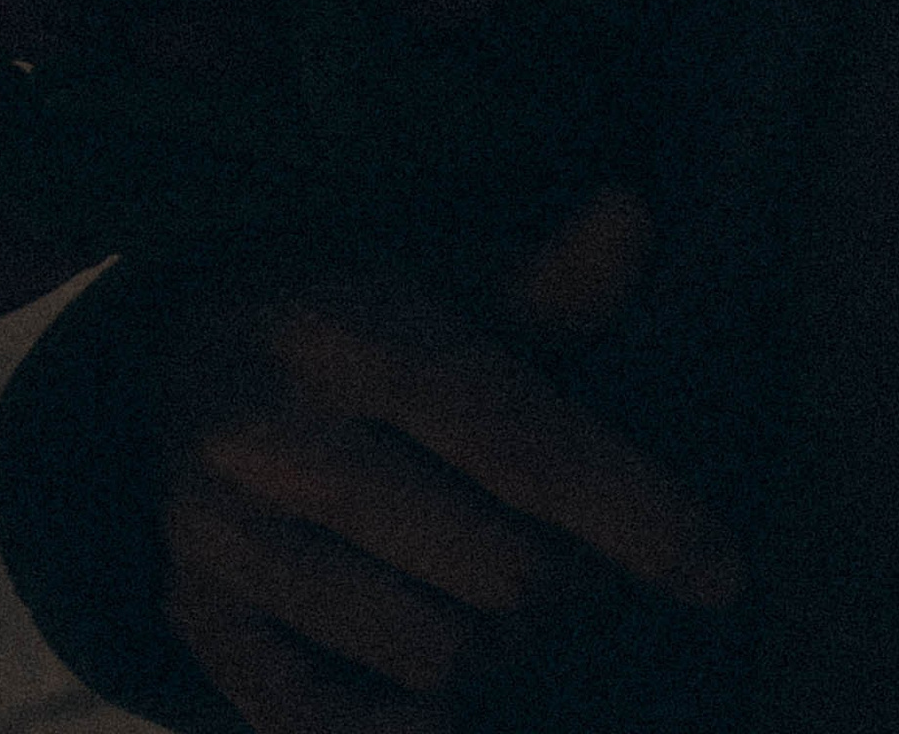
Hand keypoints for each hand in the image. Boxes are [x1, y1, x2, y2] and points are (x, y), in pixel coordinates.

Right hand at [157, 192, 740, 733]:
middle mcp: (275, 434)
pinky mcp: (193, 619)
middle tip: (582, 571)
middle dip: (571, 585)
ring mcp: (219, 537)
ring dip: (496, 651)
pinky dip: (399, 726)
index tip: (722, 572)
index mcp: (352, 330)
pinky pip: (317, 725)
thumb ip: (552, 277)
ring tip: (503, 607)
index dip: (636, 515)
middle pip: (494, 569)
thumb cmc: (359, 309)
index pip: (520, 444)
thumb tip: (633, 215)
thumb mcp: (449, 272)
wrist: (176, 341)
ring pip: (428, 654)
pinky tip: (438, 699)